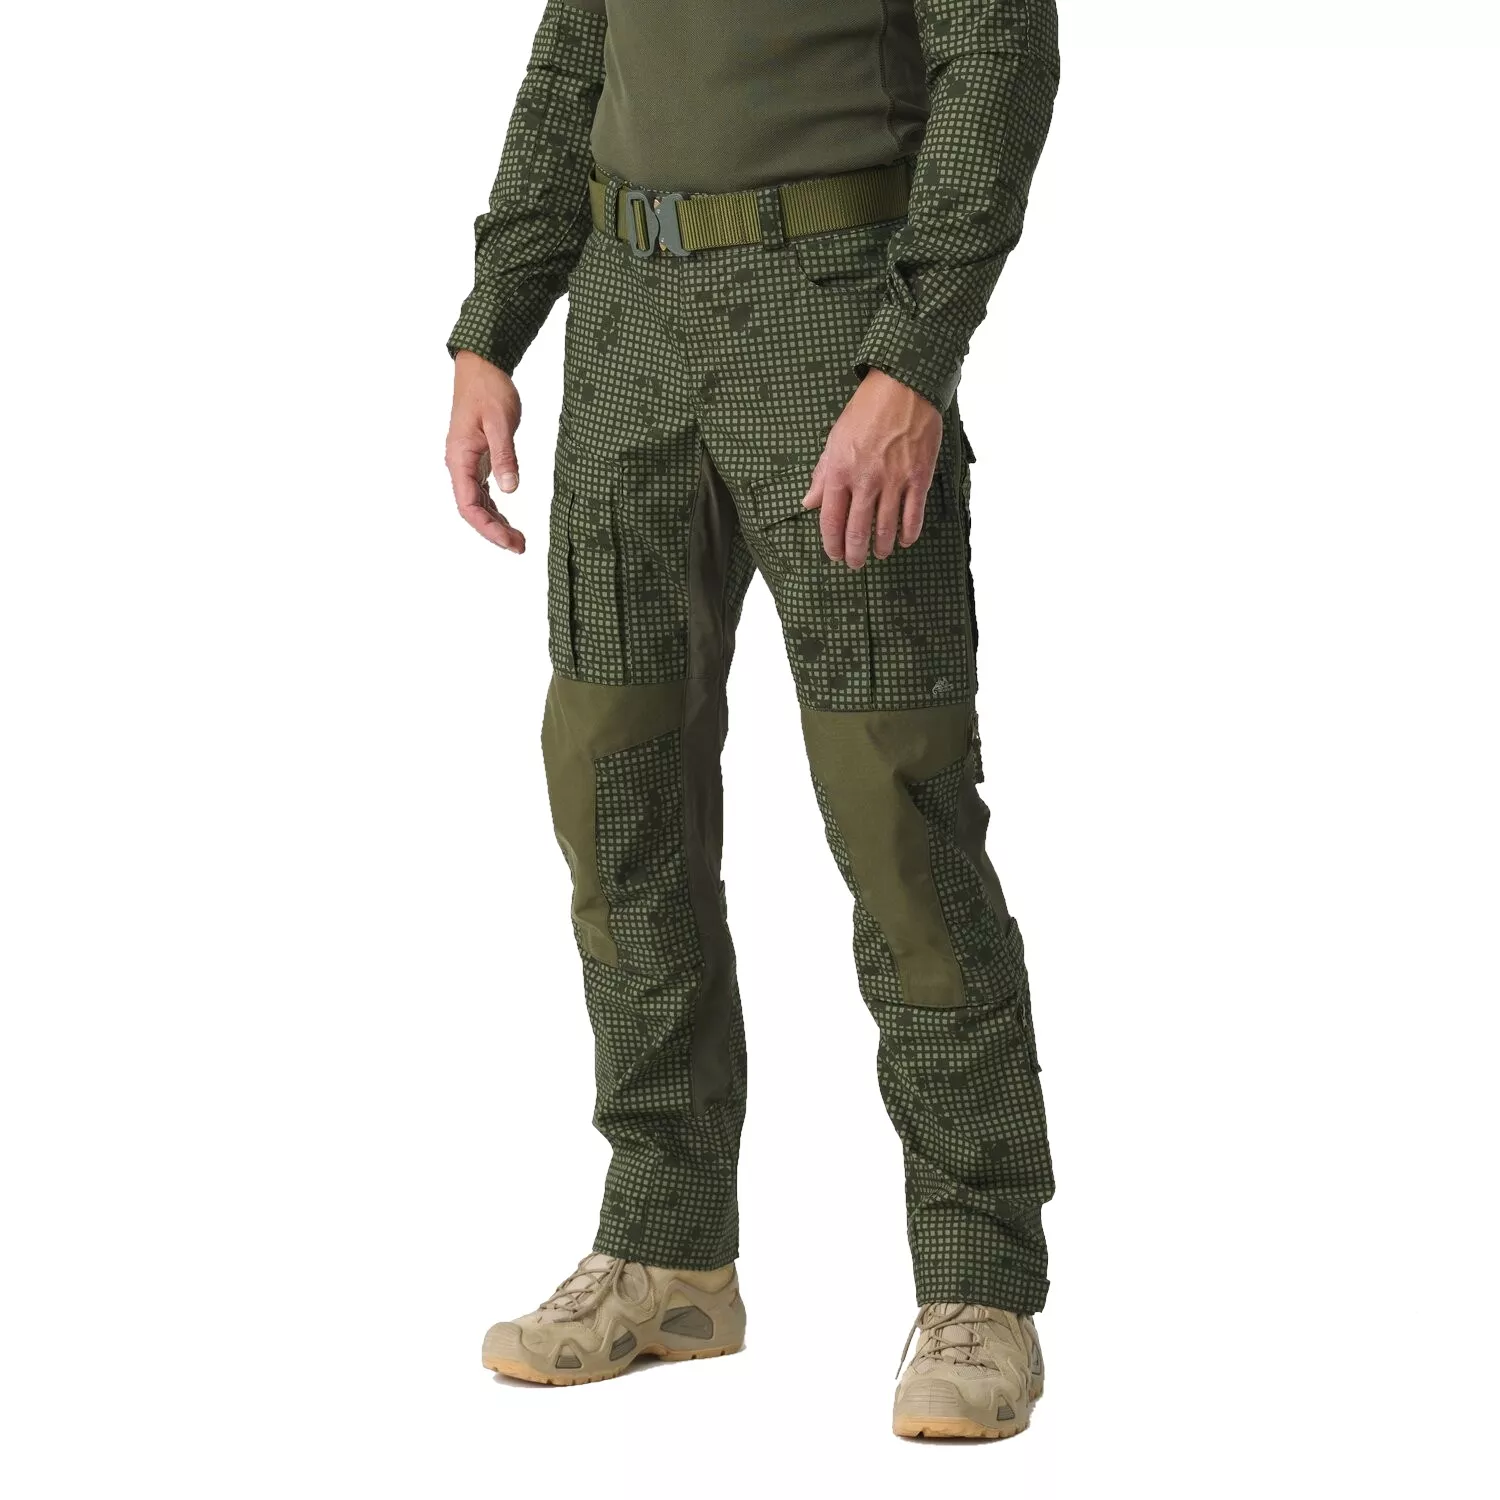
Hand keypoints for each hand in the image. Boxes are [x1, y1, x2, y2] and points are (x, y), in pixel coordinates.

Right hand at [445, 350, 525, 551]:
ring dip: (495, 523)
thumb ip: (505, 457)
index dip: (488, 528)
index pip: (468, 505)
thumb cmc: (489, 390)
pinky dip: (495, 508)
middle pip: (472, 510)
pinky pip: (482, 491)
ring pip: (477, 503)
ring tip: (518, 540)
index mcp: (459, 458)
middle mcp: (459, 465)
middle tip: (520, 547)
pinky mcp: (477, 458)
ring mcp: (467, 463)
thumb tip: (511, 489)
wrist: (481, 367)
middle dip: (494, 532)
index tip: (509, 541)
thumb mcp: (500, 423)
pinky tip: (508, 520)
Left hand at [802, 369, 942, 568]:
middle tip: (855, 563)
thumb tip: (808, 502)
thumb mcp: (835, 439)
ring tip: (880, 554)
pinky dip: (908, 534)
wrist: (903, 387)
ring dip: (881, 548)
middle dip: (855, 554)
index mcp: (840, 471)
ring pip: (886, 529)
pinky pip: (913, 515)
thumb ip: (822, 474)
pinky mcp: (918, 477)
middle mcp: (866, 480)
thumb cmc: (866, 411)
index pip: (831, 520)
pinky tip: (904, 541)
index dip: (831, 544)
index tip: (833, 555)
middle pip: (857, 531)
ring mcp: (894, 481)